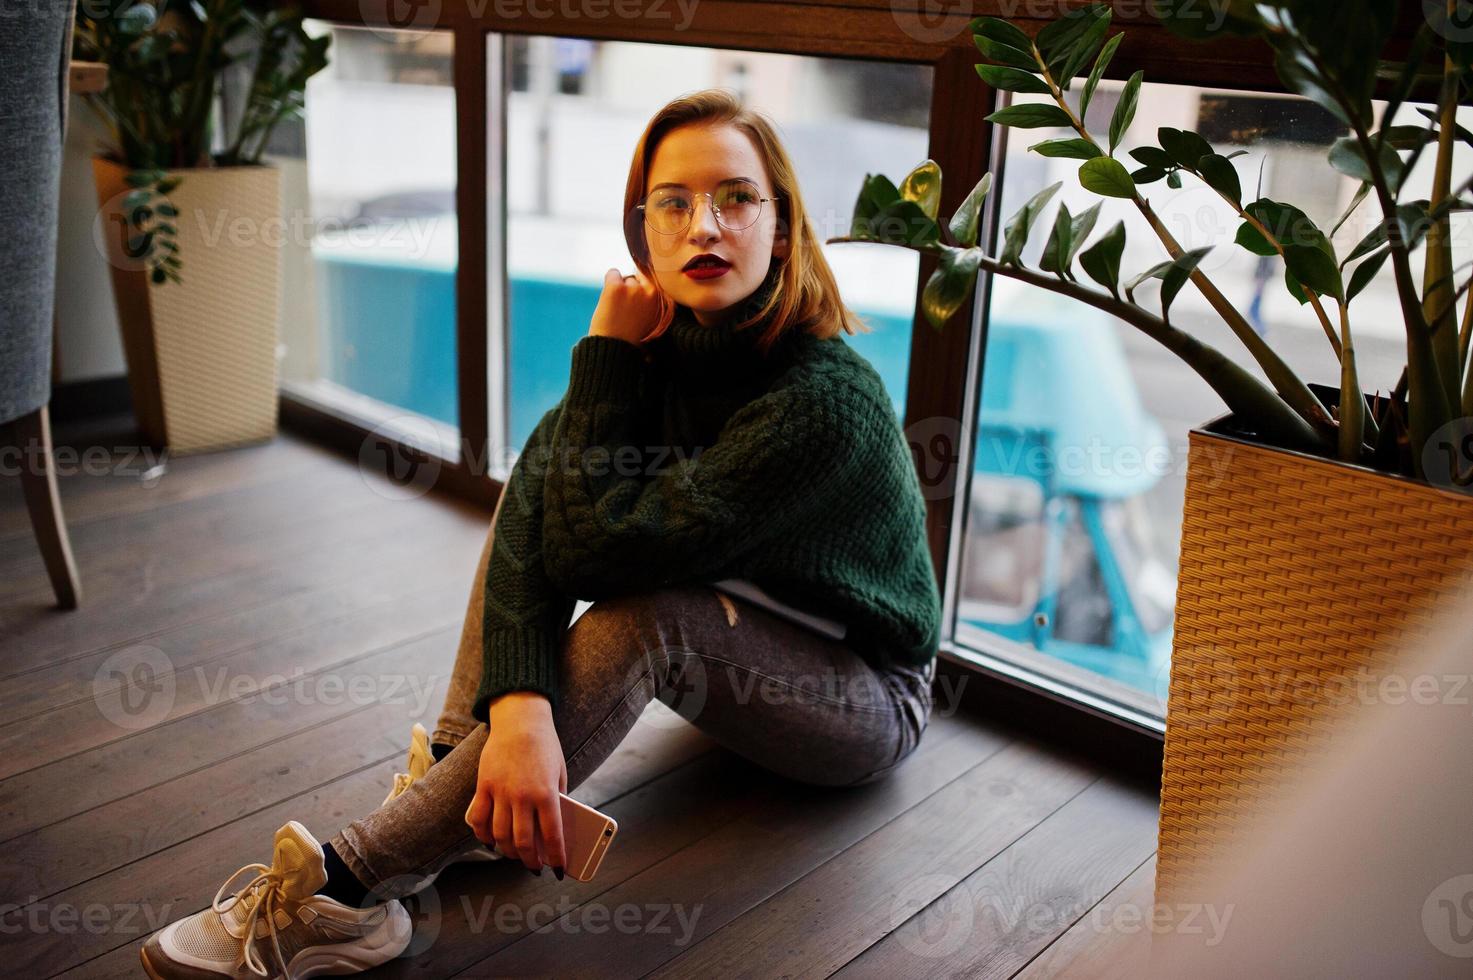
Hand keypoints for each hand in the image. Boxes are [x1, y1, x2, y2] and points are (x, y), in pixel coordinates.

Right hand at [464, 691, 567, 874]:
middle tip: (535, 867)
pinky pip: (478, 819)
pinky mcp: (483, 786)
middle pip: (523, 842)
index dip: (555, 858)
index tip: (558, 870)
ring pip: (499, 835)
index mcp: (546, 794)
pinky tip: (489, 841)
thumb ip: (558, 800)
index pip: (553, 836)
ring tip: (514, 855)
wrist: (520, 719)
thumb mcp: (560, 773)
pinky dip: (482, 835)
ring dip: (507, 851)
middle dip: (530, 861)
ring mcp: (500, 792)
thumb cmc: (545, 747)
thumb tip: (554, 829)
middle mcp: (522, 796)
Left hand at [589, 267, 660, 345]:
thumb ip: (652, 300)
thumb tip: (645, 274)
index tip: (640, 291)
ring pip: (626, 278)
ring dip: (621, 289)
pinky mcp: (616, 287)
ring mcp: (633, 288)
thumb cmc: (632, 338)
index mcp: (662, 301)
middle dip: (633, 288)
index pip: (656, 277)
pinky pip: (613, 273)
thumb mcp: (652, 319)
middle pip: (640, 277)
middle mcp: (650, 292)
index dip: (645, 284)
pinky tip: (609, 299)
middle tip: (627, 307)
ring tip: (618, 309)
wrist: (615, 349)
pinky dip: (610, 282)